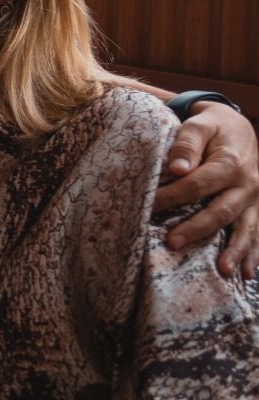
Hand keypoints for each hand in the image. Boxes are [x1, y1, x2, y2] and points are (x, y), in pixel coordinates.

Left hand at [157, 102, 258, 278]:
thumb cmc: (212, 127)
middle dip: (196, 229)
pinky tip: (247, 274)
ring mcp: (255, 199)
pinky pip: (257, 232)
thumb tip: (177, 169)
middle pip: (220, 211)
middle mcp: (247, 184)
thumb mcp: (199, 125)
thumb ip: (186, 144)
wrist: (238, 127)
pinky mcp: (257, 208)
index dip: (173, 196)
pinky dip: (254, 253)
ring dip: (234, 251)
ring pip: (245, 228)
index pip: (197, 185)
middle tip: (172, 243)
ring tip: (222, 271)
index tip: (151, 206)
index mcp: (231, 164)